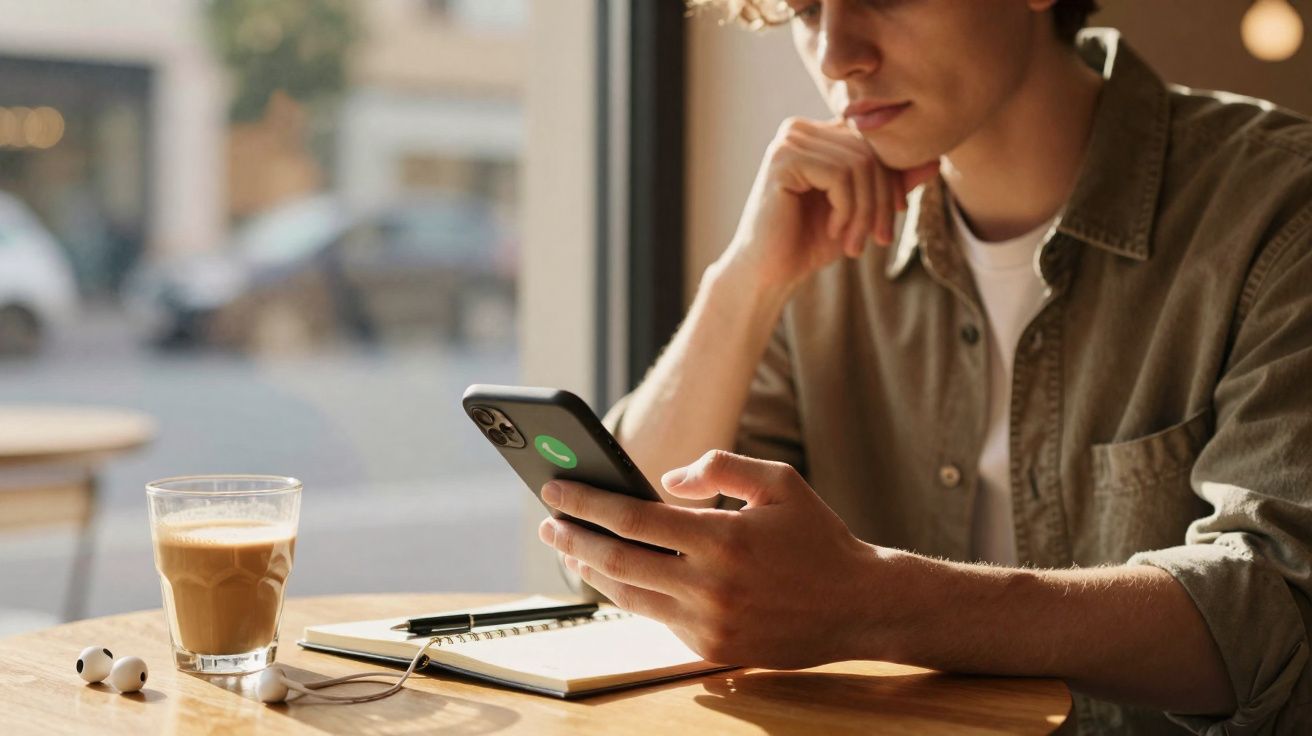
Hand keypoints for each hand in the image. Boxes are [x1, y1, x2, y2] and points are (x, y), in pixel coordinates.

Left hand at [537, 450, 881, 668]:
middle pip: (617, 561)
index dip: (587, 503)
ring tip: (569, 549)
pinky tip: (614, 576)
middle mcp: (710, 586)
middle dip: (573, 539)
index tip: (556, 490)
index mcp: (723, 539)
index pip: (632, 519)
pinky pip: (656, 618)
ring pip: (628, 597)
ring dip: (591, 571)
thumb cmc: (817, 537)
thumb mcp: (779, 483)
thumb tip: (667, 482)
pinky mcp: (712, 649)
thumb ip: (720, 468)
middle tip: (548, 522)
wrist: (859, 606)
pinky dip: (629, 595)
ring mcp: (709, 623)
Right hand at [722, 117, 938, 292]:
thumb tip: (936, 160)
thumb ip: (893, 183)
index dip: (892, 179)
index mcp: (818, 134)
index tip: (894, 217)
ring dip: (865, 211)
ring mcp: (789, 141)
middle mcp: (800, 129)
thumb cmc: (810, 240)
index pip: (873, 142)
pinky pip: (839, 176)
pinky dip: (846, 210)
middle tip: (877, 238)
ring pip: (859, 165)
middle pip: (869, 151)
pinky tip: (834, 230)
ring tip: (855, 241)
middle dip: (881, 200)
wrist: (770, 271)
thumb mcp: (862, 210)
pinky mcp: (783, 160)